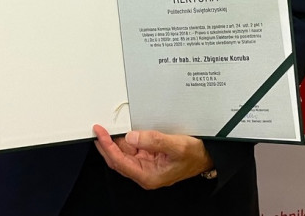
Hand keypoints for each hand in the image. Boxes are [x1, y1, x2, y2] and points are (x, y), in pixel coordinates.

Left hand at [93, 125, 213, 189]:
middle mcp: (144, 172)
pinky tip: (121, 132)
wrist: (206, 156)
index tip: (100, 133)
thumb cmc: (194, 155)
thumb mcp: (176, 146)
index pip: (120, 161)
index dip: (107, 147)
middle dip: (106, 144)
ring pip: (123, 154)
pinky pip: (131, 149)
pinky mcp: (148, 158)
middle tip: (98, 129)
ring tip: (108, 128)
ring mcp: (145, 165)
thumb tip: (132, 136)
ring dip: (114, 142)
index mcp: (148, 176)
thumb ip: (154, 141)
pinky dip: (124, 140)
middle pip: (117, 159)